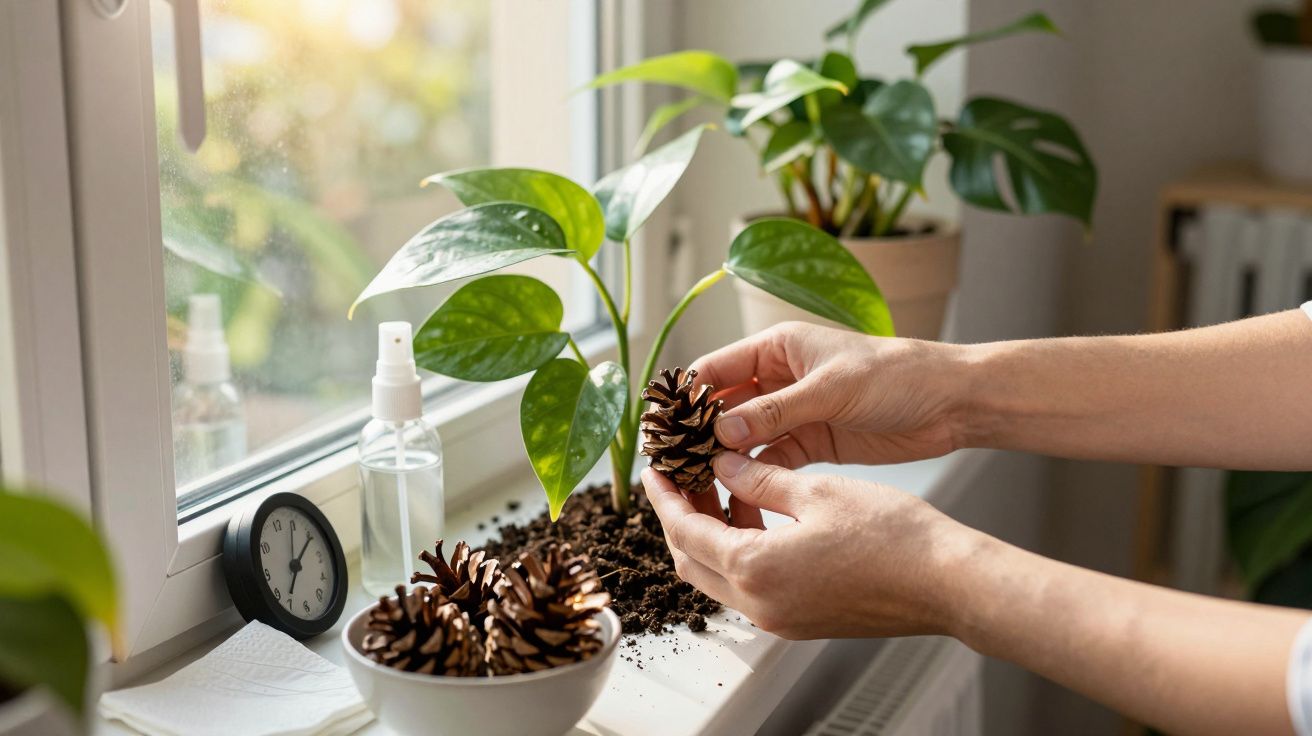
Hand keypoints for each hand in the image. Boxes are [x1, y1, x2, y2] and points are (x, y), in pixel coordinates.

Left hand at [642, 453, 983, 639]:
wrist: (946, 583)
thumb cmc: (892, 536)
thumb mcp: (816, 492)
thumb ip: (758, 477)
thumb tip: (722, 463)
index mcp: (754, 569)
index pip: (685, 530)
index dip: (665, 496)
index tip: (655, 470)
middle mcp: (759, 604)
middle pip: (692, 560)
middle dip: (679, 518)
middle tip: (680, 478)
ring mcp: (780, 619)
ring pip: (719, 577)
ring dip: (710, 535)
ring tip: (720, 488)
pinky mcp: (800, 621)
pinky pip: (750, 588)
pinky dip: (740, 553)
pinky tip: (756, 517)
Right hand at [690, 322, 969, 469]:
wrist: (950, 403)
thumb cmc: (896, 376)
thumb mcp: (832, 389)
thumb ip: (775, 411)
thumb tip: (719, 432)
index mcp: (777, 347)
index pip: (715, 369)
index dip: (685, 397)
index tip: (662, 428)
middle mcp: (778, 378)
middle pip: (722, 407)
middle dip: (698, 434)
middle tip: (673, 466)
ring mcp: (793, 412)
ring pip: (743, 438)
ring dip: (723, 460)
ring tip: (699, 487)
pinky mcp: (811, 442)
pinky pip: (770, 460)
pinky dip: (753, 475)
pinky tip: (736, 495)